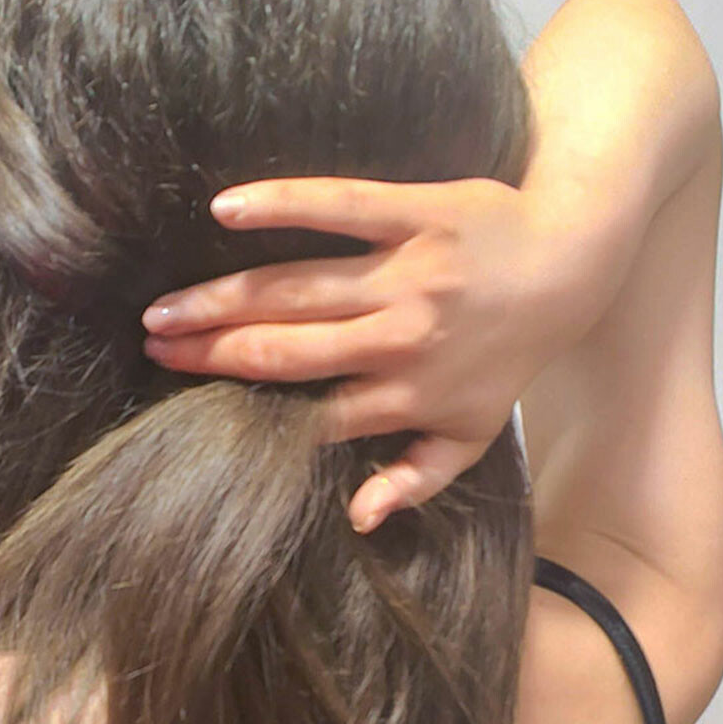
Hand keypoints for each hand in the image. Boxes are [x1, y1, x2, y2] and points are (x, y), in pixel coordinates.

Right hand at [142, 176, 617, 531]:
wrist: (572, 260)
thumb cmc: (512, 351)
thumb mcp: (474, 432)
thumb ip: (414, 477)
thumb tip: (356, 519)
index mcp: (408, 394)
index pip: (308, 409)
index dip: (239, 405)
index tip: (179, 400)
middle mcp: (402, 339)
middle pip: (286, 350)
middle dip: (210, 351)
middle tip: (149, 344)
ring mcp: (408, 273)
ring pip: (296, 288)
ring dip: (221, 297)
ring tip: (163, 306)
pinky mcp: (417, 212)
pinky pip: (343, 204)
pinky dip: (283, 204)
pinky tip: (226, 207)